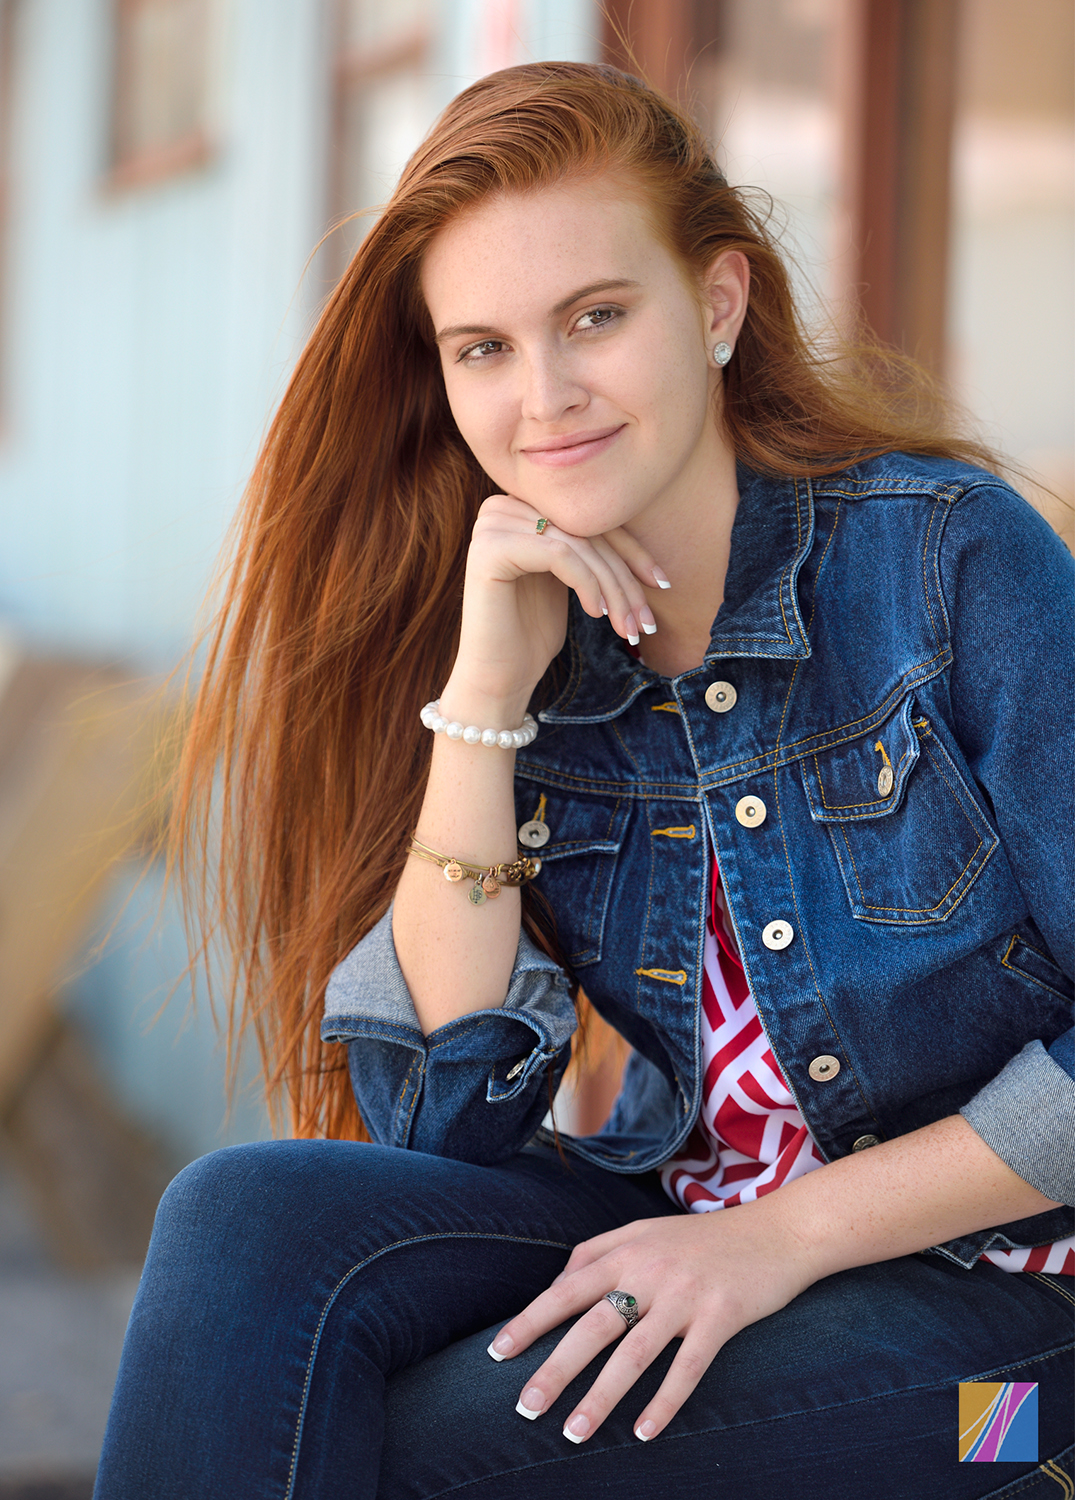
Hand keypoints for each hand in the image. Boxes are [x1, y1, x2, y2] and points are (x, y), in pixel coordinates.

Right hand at [444, 494, 665, 715]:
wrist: (498, 676)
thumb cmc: (533, 632)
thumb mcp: (572, 580)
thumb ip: (590, 547)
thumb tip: (646, 536)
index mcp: (521, 508)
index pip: (589, 519)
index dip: (631, 551)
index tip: (662, 583)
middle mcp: (502, 507)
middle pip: (584, 531)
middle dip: (624, 577)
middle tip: (646, 620)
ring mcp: (491, 524)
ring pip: (578, 544)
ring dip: (612, 588)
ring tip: (626, 626)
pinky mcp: (490, 548)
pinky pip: (559, 554)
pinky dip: (587, 584)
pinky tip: (596, 614)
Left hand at [487, 1200, 818, 1443]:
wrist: (777, 1231)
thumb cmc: (703, 1239)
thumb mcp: (646, 1232)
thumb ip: (598, 1252)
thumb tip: (555, 1285)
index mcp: (627, 1250)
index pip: (566, 1290)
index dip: (530, 1321)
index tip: (497, 1354)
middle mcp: (651, 1271)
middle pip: (592, 1327)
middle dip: (555, 1370)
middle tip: (525, 1408)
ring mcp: (687, 1295)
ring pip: (634, 1354)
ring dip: (601, 1398)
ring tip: (574, 1435)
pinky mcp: (722, 1316)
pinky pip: (688, 1367)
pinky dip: (665, 1402)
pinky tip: (644, 1433)